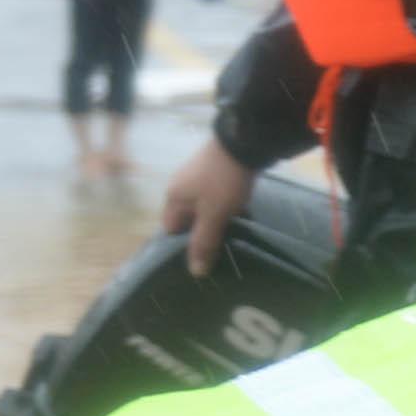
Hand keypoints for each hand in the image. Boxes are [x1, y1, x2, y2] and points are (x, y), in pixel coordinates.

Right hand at [161, 141, 257, 274]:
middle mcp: (181, 187)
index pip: (171, 230)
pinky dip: (227, 208)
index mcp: (173, 198)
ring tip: (235, 234)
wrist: (244, 142)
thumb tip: (195, 272)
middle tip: (223, 248)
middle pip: (188, 220)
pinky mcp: (216, 172)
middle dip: (204, 233)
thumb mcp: (214, 215)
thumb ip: (204, 242)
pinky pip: (218, 198)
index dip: (184, 245)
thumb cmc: (224, 181)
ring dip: (218, 221)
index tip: (202, 258)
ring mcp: (198, 178)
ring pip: (205, 209)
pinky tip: (242, 214)